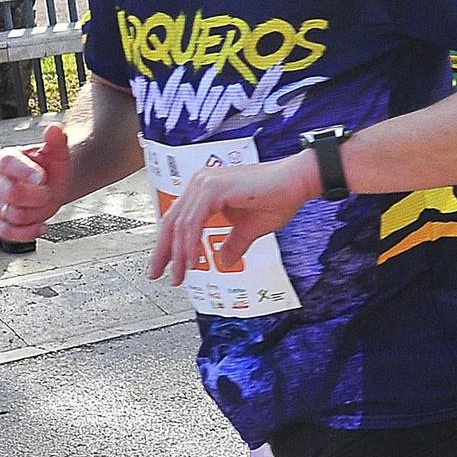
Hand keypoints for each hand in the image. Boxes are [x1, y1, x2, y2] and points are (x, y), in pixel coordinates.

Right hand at [0, 124, 72, 242]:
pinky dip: (26, 233)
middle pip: (10, 193)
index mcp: (4, 159)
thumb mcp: (56, 153)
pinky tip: (40, 226)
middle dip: (37, 196)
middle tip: (47, 192)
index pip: (8, 163)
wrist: (50, 186)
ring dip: (36, 213)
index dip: (25, 171)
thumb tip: (55, 129)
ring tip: (43, 204)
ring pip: (12, 214)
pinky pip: (6, 232)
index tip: (42, 177)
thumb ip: (56, 141)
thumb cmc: (49, 169)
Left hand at [149, 151, 316, 286]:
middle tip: (159, 274)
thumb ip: (233, 243)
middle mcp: (200, 183)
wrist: (297, 182)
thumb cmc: (278, 197)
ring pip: (181, 224)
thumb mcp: (249, 228)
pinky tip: (194, 260)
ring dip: (179, 253)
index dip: (168, 246)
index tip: (165, 266)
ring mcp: (205, 184)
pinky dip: (191, 244)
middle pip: (171, 222)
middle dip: (164, 252)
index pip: (177, 219)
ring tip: (181, 273)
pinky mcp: (214, 189)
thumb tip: (223, 259)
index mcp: (205, 189)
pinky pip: (193, 222)